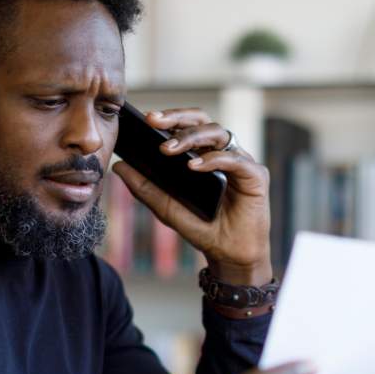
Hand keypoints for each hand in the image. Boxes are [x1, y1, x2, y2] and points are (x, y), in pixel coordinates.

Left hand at [110, 107, 271, 283]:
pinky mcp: (256, 175)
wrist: (228, 255)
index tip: (146, 118)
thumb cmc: (203, 228)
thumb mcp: (166, 208)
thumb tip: (118, 166)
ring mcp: (241, 162)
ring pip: (218, 133)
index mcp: (205, 155)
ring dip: (191, 137)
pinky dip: (213, 160)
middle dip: (178, 117)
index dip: (169, 118)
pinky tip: (194, 166)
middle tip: (154, 121)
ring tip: (168, 148)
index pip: (188, 125)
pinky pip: (234, 159)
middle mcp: (224, 153)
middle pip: (203, 120)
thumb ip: (144, 187)